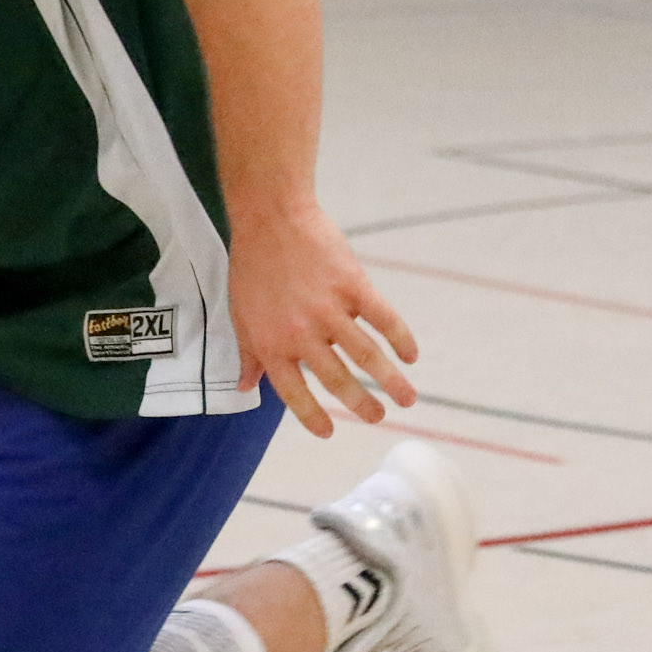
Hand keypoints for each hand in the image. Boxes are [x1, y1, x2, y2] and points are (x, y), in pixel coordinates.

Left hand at [228, 205, 417, 436]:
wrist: (271, 218)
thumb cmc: (252, 267)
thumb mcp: (239, 314)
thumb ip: (249, 353)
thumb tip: (246, 386)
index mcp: (270, 344)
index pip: (293, 392)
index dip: (312, 416)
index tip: (330, 432)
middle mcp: (301, 334)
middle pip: (338, 380)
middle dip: (362, 404)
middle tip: (379, 417)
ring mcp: (330, 310)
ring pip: (367, 356)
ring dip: (391, 381)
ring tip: (407, 398)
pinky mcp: (354, 286)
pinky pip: (384, 320)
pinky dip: (401, 339)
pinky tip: (411, 355)